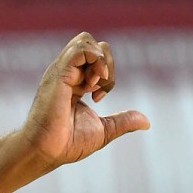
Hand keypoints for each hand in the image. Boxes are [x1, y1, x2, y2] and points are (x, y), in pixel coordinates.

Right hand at [22, 32, 149, 167]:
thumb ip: (123, 121)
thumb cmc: (66, 144)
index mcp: (73, 83)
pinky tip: (92, 84)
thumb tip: (146, 122)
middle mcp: (65, 73)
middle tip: (100, 88)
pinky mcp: (58, 73)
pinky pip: (81, 48)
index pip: (96, 59)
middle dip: (107, 62)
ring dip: (101, 60)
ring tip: (95, 84)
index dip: (107, 76)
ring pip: (86, 40)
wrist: (46, 151)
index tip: (99, 98)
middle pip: (93, 44)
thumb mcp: (103, 130)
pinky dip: (95, 61)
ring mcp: (60, 71)